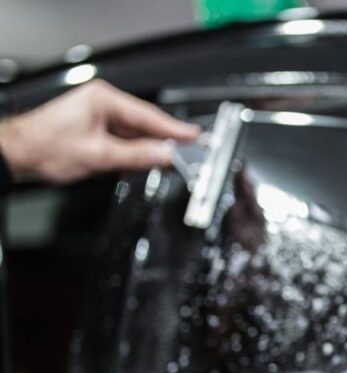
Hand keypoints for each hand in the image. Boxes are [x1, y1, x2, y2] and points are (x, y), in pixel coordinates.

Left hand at [0, 80, 198, 183]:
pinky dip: (131, 154)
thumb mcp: (99, 155)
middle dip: (162, 142)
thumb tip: (165, 155)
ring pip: (134, 135)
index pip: (148, 115)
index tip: (194, 136)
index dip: (174, 129)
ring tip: (163, 164)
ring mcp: (98, 116)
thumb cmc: (45, 147)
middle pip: (143, 125)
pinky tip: (136, 165)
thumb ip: (137, 156)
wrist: (17, 155)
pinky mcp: (94, 129)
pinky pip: (122, 141)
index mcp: (103, 99)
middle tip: (187, 154)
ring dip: (145, 151)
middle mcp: (102, 103)